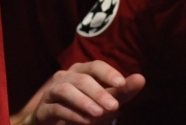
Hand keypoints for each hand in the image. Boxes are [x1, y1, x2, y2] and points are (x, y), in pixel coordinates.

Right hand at [23, 61, 145, 123]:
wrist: (59, 123)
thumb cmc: (87, 108)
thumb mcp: (106, 100)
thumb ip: (122, 91)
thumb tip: (141, 78)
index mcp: (81, 71)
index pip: (95, 66)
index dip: (108, 73)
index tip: (122, 83)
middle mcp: (65, 77)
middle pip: (81, 79)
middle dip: (98, 92)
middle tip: (113, 106)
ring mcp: (52, 92)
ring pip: (65, 90)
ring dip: (83, 101)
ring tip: (98, 114)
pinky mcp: (43, 109)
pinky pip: (55, 108)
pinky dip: (71, 114)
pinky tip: (84, 121)